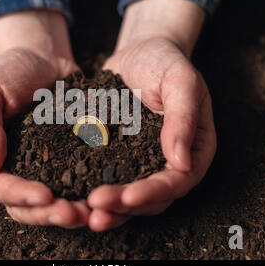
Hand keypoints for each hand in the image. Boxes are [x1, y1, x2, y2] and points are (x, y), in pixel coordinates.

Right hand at [0, 10, 89, 227]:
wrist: (43, 59)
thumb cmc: (9, 70)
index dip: (20, 196)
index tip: (45, 196)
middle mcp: (14, 169)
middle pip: (26, 206)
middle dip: (49, 214)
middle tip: (74, 214)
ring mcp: (42, 168)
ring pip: (52, 203)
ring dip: (70, 213)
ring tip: (93, 213)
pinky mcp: (67, 161)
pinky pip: (76, 184)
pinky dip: (88, 194)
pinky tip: (106, 196)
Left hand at [87, 0, 216, 230]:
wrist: (139, 53)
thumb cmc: (165, 62)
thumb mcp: (180, 81)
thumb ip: (183, 118)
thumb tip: (182, 163)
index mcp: (194, 150)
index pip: (176, 182)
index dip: (152, 193)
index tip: (126, 197)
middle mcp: (169, 163)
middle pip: (150, 198)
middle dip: (123, 206)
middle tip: (95, 208)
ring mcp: (143, 163)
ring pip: (128, 195)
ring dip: (107, 207)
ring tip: (81, 212)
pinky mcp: (119, 157)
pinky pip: (107, 177)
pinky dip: (91, 188)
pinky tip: (70, 193)